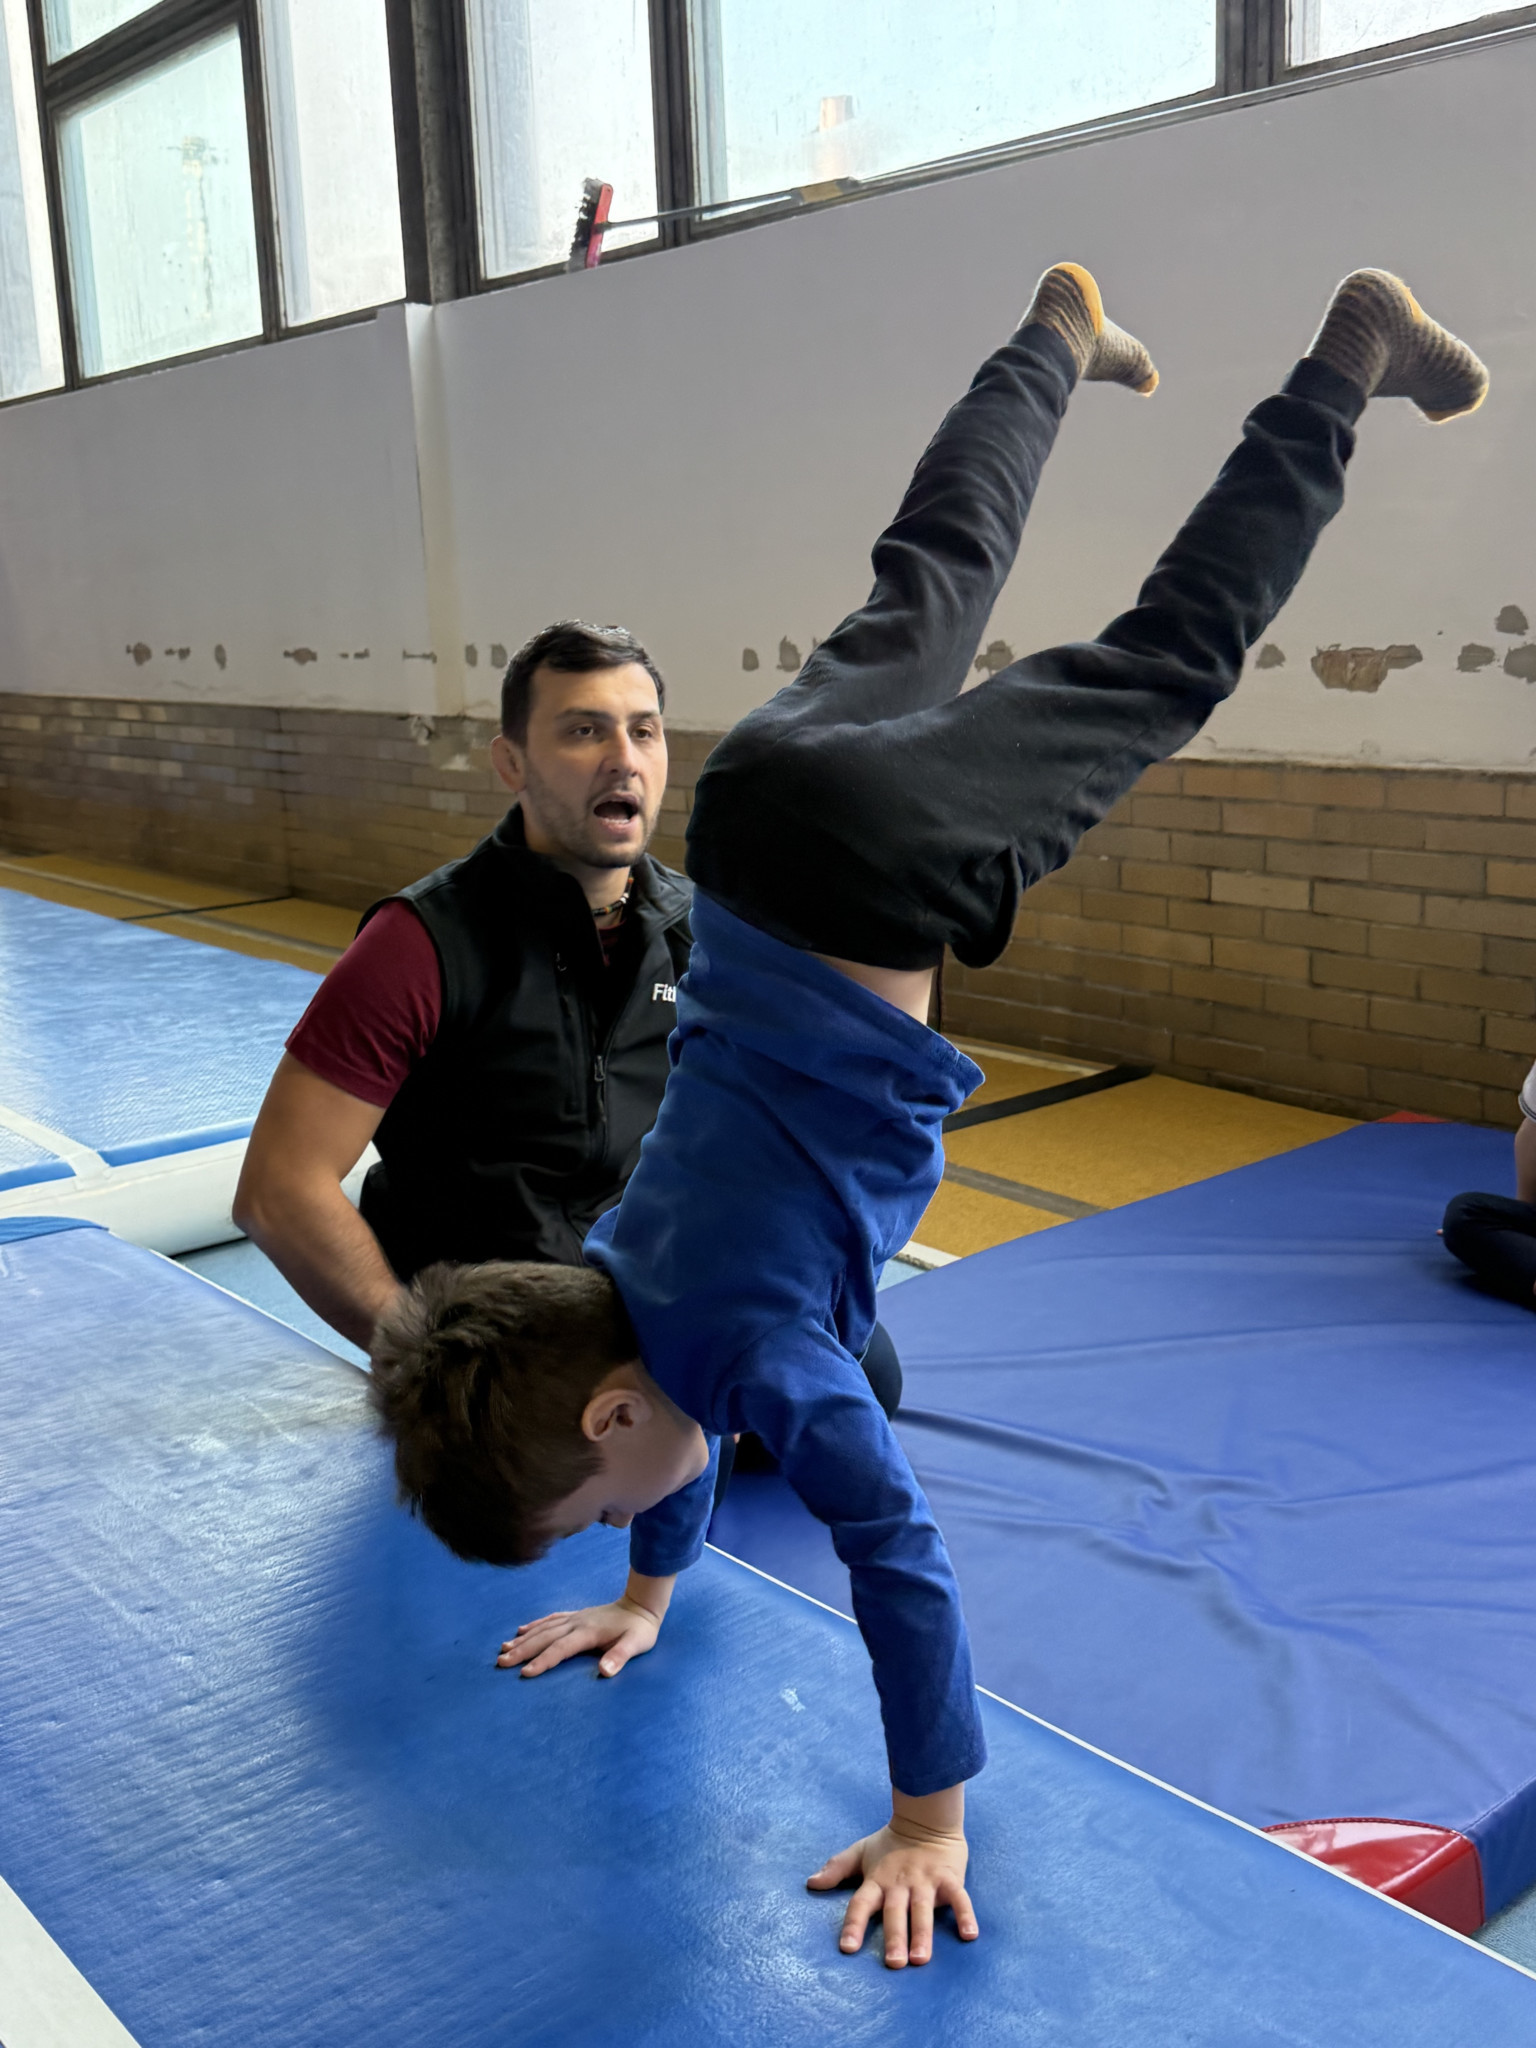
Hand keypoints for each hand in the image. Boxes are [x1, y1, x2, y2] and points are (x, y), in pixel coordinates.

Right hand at [496, 1585, 666, 1679]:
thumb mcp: (636, 1645)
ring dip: (523, 1639)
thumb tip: (605, 1671)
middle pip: (545, 1638)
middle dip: (522, 1651)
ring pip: (543, 1628)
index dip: (543, 1661)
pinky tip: (521, 1630)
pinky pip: (550, 1620)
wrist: (641, 1605)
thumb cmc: (639, 1630)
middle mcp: (576, 1623)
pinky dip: (534, 1625)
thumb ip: (620, 1656)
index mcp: (588, 1632)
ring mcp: (574, 1617)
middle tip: (501, 1663)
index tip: (524, 1673)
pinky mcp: (575, 1616)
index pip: (561, 1649)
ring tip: (503, 1649)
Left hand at [807, 1814, 976, 1967]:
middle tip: (893, 1963)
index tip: (847, 1948)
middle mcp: (900, 1884)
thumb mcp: (861, 1853)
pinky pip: (959, 1898)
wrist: (925, 1820)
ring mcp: (925, 1881)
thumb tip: (810, 1883)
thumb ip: (837, 1868)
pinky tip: (969, 1935)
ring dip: (922, 1934)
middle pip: (895, 1912)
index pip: (861, 1903)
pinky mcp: (949, 1878)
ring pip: (923, 1909)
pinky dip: (965, 1915)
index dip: (853, 1924)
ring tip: (920, 1959)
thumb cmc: (890, 1844)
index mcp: (877, 1880)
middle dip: (894, 1937)